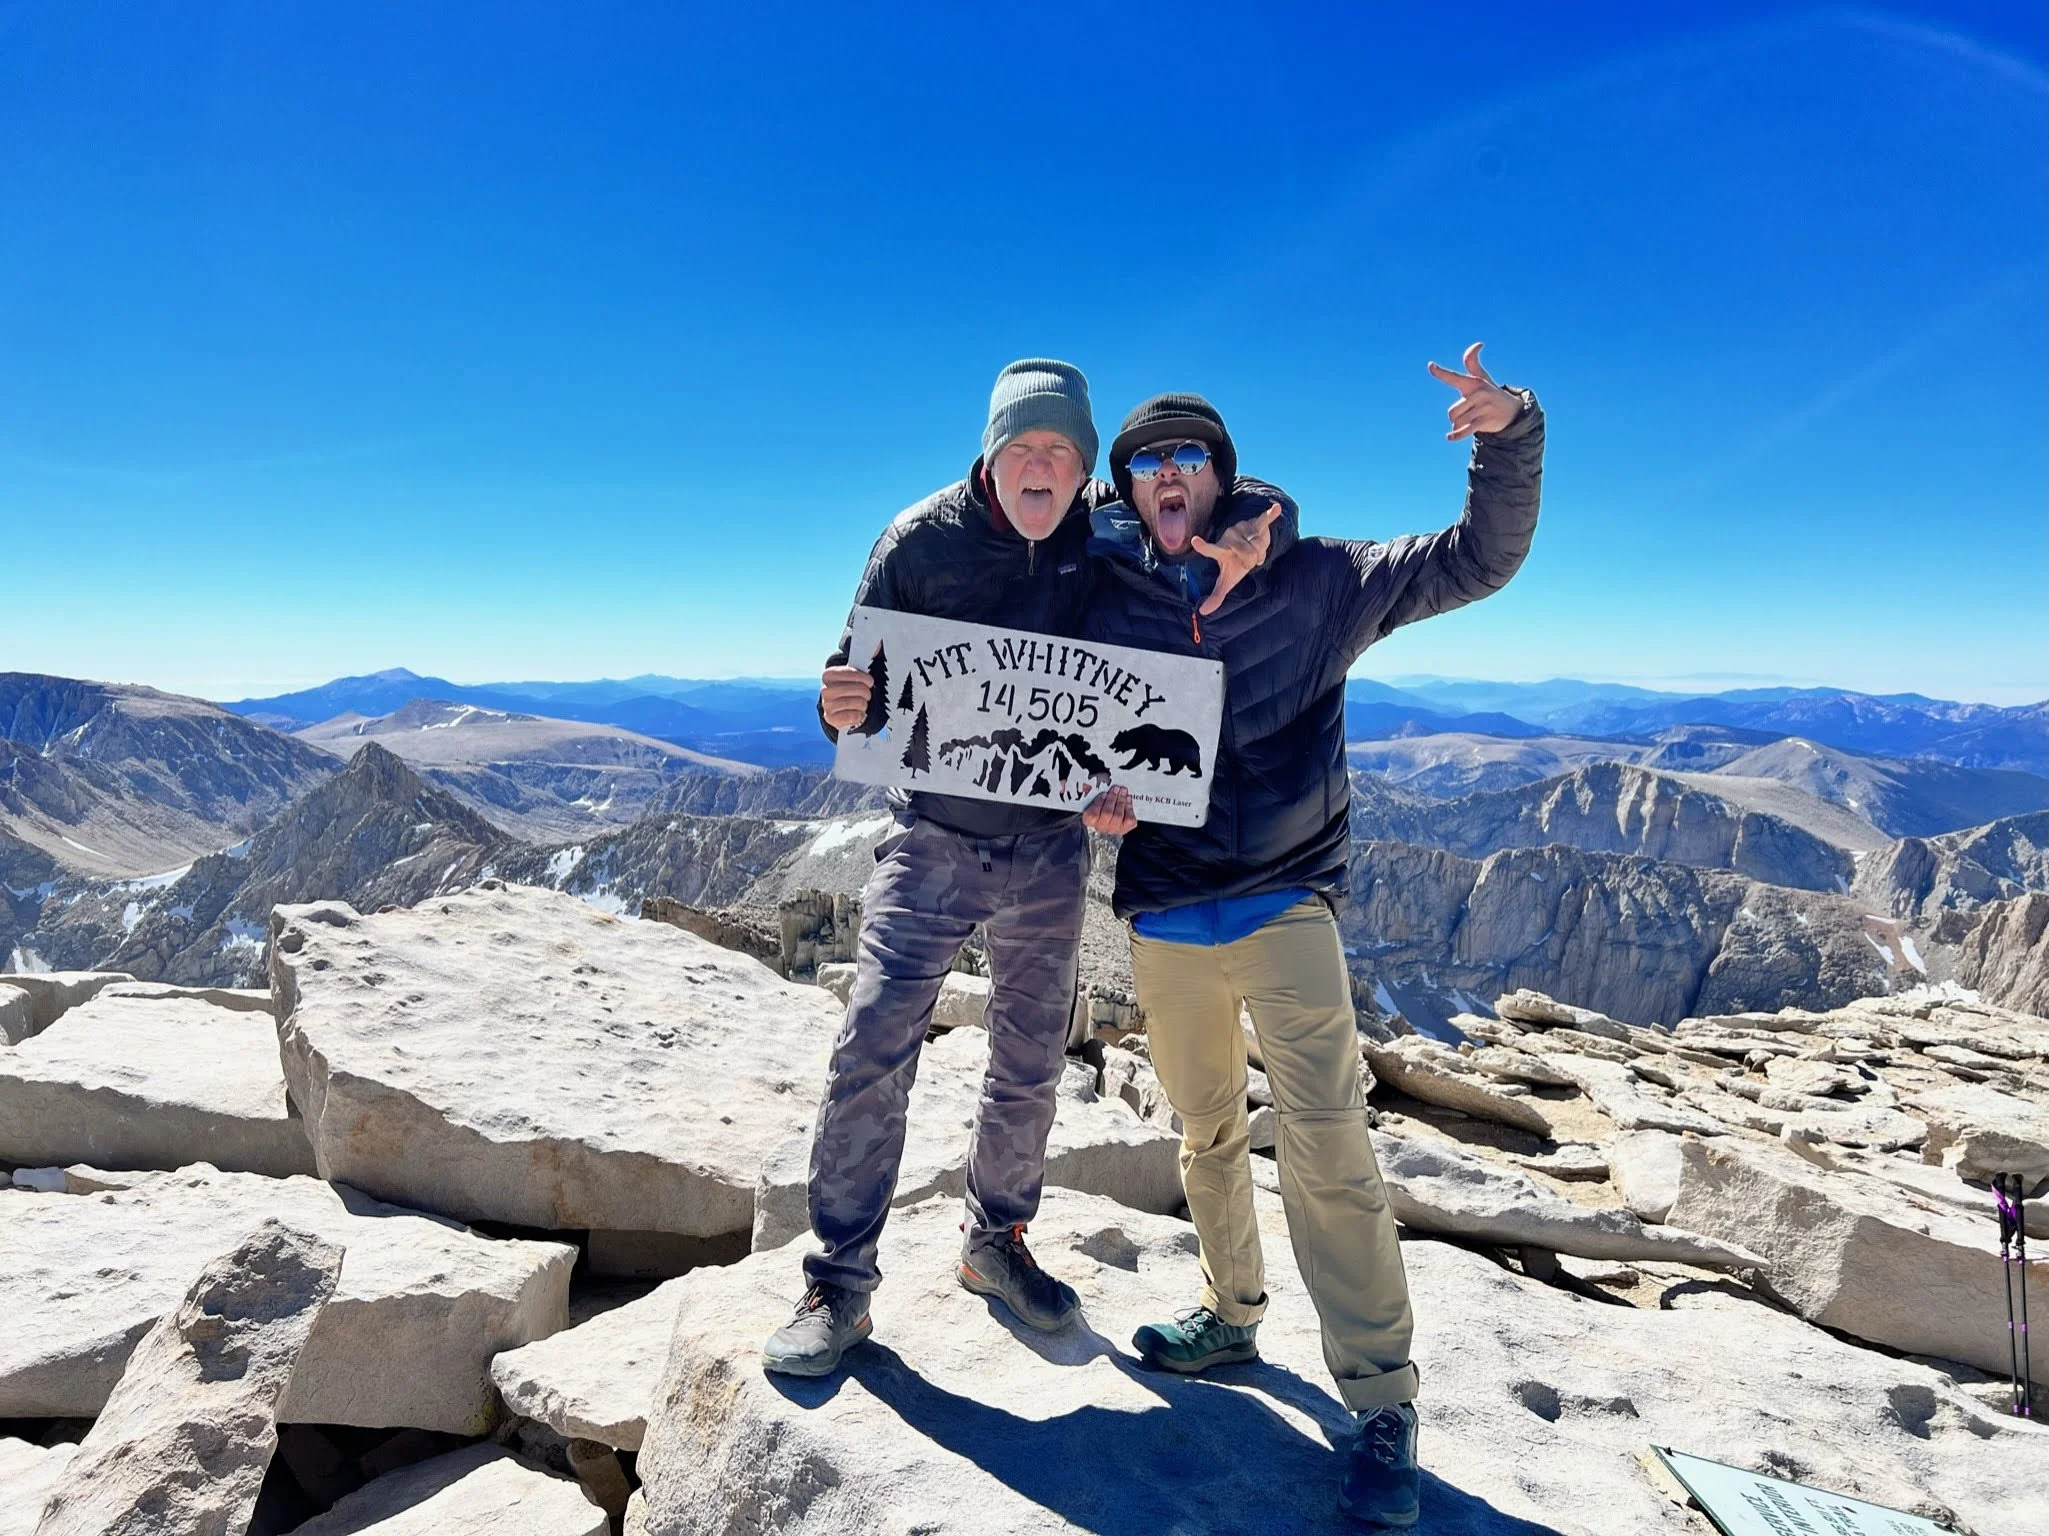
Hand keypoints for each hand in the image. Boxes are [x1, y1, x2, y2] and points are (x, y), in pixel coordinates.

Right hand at [820, 665, 872, 730]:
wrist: (838, 710)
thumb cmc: (849, 689)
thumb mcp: (853, 675)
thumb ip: (865, 659)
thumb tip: (879, 646)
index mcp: (828, 674)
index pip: (853, 673)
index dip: (866, 678)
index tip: (870, 682)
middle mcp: (824, 689)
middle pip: (859, 689)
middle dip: (867, 693)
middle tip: (865, 695)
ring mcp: (826, 704)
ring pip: (859, 702)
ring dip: (863, 704)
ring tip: (860, 703)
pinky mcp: (830, 718)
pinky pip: (855, 715)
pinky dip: (860, 715)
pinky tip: (856, 712)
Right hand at [1081, 784, 1135, 835]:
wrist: (1109, 819)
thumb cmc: (1099, 807)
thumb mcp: (1092, 799)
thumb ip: (1091, 794)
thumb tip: (1091, 786)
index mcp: (1090, 820)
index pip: (1093, 814)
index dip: (1099, 803)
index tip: (1104, 793)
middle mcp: (1101, 827)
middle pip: (1107, 813)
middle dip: (1112, 799)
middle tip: (1116, 789)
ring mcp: (1114, 828)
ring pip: (1118, 815)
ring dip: (1121, 801)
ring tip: (1123, 791)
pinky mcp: (1125, 828)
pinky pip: (1128, 819)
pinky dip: (1129, 808)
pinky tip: (1128, 799)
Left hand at [1192, 501, 1281, 615]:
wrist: (1248, 547)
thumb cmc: (1235, 564)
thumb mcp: (1227, 580)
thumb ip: (1216, 596)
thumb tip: (1203, 612)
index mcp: (1221, 550)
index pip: (1211, 550)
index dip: (1203, 547)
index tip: (1195, 541)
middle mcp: (1229, 536)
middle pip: (1249, 554)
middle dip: (1254, 561)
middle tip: (1249, 559)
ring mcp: (1243, 529)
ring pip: (1260, 545)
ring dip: (1262, 553)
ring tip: (1255, 550)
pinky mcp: (1256, 523)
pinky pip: (1264, 519)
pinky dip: (1271, 515)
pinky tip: (1276, 508)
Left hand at [1426, 342, 1521, 440]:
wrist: (1512, 411)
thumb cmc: (1490, 393)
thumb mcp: (1482, 378)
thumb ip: (1472, 363)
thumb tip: (1477, 344)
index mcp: (1473, 383)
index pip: (1454, 377)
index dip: (1441, 372)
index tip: (1431, 366)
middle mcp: (1477, 394)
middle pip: (1452, 412)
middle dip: (1455, 417)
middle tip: (1467, 414)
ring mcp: (1481, 407)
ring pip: (1457, 422)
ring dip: (1460, 425)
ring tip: (1471, 420)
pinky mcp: (1484, 421)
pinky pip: (1466, 429)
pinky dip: (1457, 435)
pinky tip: (1450, 437)